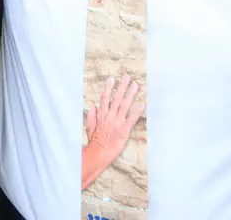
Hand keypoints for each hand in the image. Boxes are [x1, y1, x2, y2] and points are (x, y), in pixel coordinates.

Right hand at [81, 74, 144, 189]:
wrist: (99, 152)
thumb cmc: (94, 141)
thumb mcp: (89, 127)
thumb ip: (91, 116)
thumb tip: (93, 106)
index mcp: (101, 114)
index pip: (105, 97)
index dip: (108, 87)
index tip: (112, 78)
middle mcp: (109, 116)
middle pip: (116, 98)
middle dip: (122, 87)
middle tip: (127, 78)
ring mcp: (117, 122)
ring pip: (124, 105)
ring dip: (130, 95)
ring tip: (135, 86)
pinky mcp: (124, 130)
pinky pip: (131, 119)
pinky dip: (136, 111)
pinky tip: (141, 104)